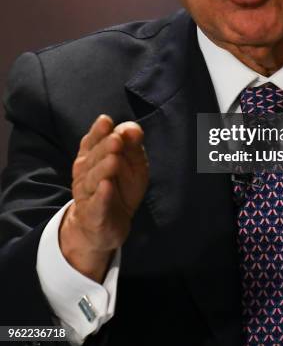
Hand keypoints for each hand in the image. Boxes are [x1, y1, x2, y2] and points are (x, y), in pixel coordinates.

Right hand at [59, 115, 148, 281]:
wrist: (108, 225)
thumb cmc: (121, 187)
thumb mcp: (133, 164)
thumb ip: (133, 145)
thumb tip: (134, 128)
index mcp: (92, 155)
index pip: (92, 140)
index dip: (98, 131)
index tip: (106, 121)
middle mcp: (85, 172)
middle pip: (93, 157)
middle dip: (104, 147)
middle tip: (116, 140)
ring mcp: (86, 193)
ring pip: (93, 179)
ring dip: (103, 168)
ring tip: (114, 160)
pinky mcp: (93, 213)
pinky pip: (96, 203)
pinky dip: (101, 194)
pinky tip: (106, 185)